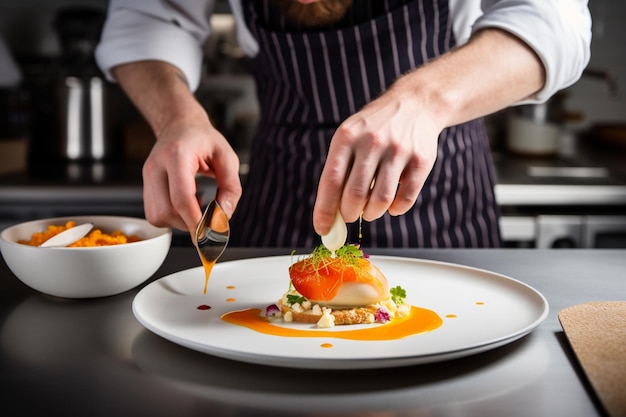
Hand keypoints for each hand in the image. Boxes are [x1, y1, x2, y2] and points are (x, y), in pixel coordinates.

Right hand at [142, 115, 241, 232]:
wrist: (180, 125)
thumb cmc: (204, 139)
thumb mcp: (227, 157)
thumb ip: (231, 187)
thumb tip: (224, 216)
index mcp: (177, 155)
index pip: (181, 197)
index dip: (195, 221)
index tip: (208, 236)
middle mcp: (156, 166)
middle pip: (167, 211)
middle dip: (190, 223)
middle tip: (209, 219)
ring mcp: (147, 176)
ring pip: (158, 216)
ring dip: (180, 222)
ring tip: (197, 207)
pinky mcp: (145, 186)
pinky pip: (155, 214)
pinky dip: (172, 218)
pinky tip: (186, 205)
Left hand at [313, 83, 442, 235]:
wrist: (415, 104)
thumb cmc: (374, 130)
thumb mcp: (350, 138)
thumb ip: (339, 172)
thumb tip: (330, 216)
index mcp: (347, 137)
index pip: (330, 181)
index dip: (325, 210)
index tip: (322, 229)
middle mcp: (372, 142)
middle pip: (354, 194)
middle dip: (349, 214)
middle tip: (350, 215)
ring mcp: (398, 150)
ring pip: (380, 200)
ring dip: (372, 213)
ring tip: (370, 210)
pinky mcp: (421, 160)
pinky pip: (405, 199)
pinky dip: (396, 209)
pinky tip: (391, 205)